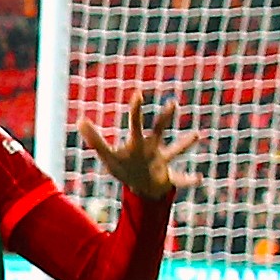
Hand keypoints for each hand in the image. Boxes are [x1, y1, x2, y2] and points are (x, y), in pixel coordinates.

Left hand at [80, 95, 196, 204]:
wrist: (140, 186)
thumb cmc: (124, 167)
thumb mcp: (108, 155)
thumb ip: (95, 140)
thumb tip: (80, 121)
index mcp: (138, 142)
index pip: (136, 123)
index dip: (136, 110)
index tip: (138, 94)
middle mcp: (152, 148)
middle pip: (158, 130)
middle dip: (164, 118)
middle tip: (173, 103)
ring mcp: (162, 162)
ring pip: (175, 151)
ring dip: (184, 144)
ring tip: (197, 134)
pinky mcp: (167, 179)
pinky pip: (181, 180)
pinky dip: (189, 180)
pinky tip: (198, 178)